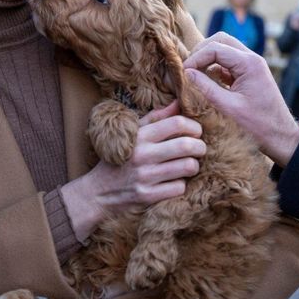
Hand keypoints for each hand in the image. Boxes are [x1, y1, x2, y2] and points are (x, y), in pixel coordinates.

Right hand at [62, 99, 205, 238]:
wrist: (97, 192)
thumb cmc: (120, 158)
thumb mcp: (132, 134)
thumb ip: (156, 118)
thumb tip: (178, 102)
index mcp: (140, 136)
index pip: (177, 123)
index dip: (194, 126)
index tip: (196, 132)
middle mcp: (143, 154)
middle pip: (187, 145)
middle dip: (200, 147)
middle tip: (199, 149)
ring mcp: (145, 176)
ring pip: (188, 167)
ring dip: (193, 166)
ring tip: (188, 165)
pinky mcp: (147, 196)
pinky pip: (179, 188)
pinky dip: (181, 185)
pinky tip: (174, 182)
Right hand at [183, 32, 298, 166]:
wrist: (280, 134)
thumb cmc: (258, 124)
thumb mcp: (228, 107)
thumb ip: (206, 87)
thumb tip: (187, 72)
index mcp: (250, 64)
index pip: (216, 48)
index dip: (196, 58)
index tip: (184, 72)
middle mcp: (252, 58)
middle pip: (221, 40)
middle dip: (202, 51)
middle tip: (188, 68)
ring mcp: (252, 64)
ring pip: (225, 48)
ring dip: (208, 57)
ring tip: (194, 73)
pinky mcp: (249, 73)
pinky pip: (229, 61)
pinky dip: (215, 65)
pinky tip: (206, 79)